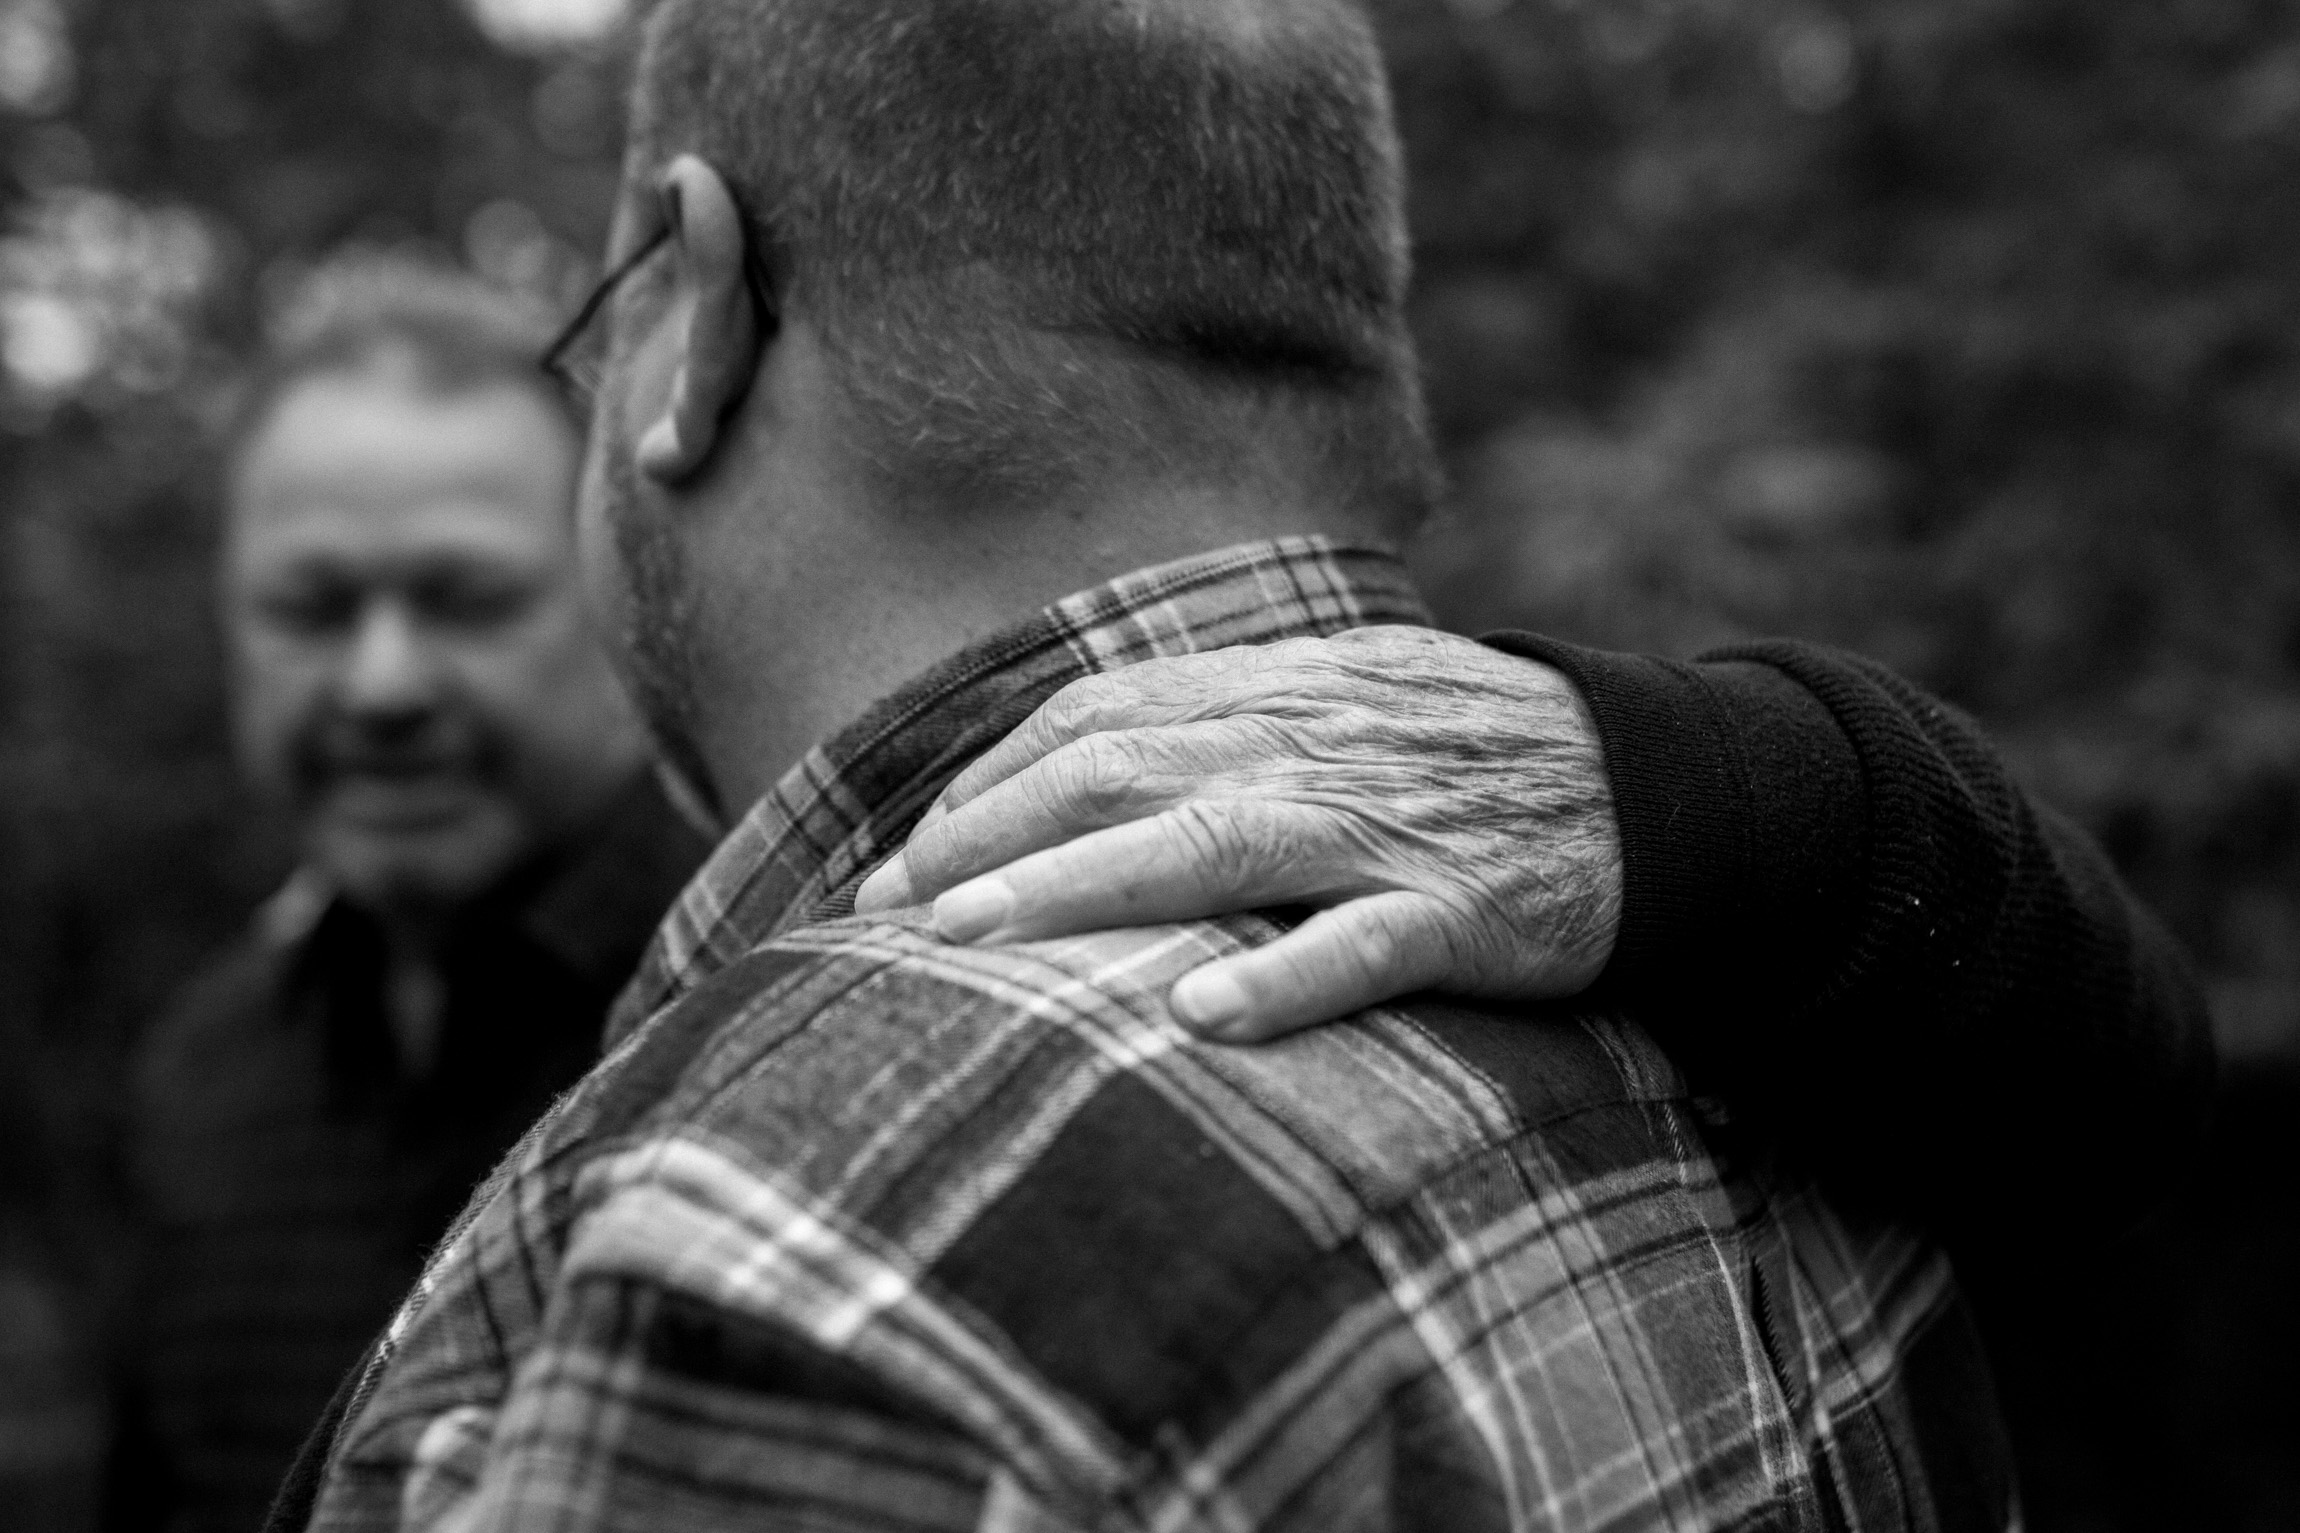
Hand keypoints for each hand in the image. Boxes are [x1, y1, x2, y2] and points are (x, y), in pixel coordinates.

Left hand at [854, 626, 1622, 1040]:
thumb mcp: (1333, 700)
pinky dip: (1283, 979)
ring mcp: (1384, 825)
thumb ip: (1215, 722)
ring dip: (1082, 888)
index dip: (989, 789)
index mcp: (1273, 691)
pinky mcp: (1462, 909)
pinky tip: (1201, 1018)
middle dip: (993, 840)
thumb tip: (1070, 763)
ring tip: (974, 940)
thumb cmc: (1459, 752)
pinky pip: (1364, 943)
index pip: (1099, 719)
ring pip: (1215, 843)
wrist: (1646, 777)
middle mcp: (1310, 743)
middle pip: (1125, 772)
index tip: (905, 863)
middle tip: (887, 913)